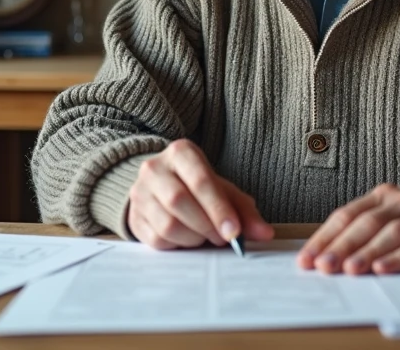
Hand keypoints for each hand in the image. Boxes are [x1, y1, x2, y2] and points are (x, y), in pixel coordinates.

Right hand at [128, 139, 273, 249]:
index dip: (218, 209)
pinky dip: (178, 246)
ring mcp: (140, 193)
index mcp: (180, 152)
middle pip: (179, 201)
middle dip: (206, 225)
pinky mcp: (134, 217)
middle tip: (223, 238)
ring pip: (167, 224)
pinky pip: (156, 240)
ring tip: (204, 236)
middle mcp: (154, 168)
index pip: (200, 180)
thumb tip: (265, 233)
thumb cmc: (198, 188)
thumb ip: (244, 210)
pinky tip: (187, 239)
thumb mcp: (223, 191)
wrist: (162, 188)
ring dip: (193, 238)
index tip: (235, 233)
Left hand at [298, 184, 399, 274]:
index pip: (346, 215)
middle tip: (325, 266)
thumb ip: (359, 231)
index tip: (308, 259)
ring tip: (351, 270)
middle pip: (367, 223)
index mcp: (381, 194)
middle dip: (343, 246)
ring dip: (369, 252)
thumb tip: (322, 257)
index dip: (325, 237)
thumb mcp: (386, 216)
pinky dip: (399, 259)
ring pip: (392, 233)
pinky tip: (383, 269)